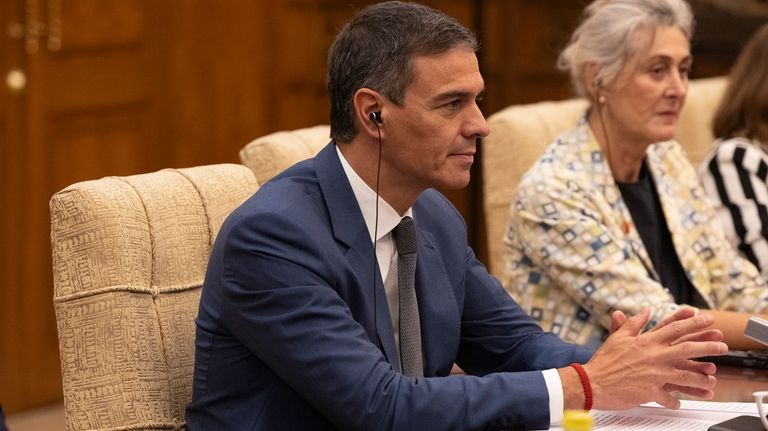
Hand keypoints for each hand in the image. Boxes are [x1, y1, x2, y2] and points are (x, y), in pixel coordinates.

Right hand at [583, 308, 725, 409]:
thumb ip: (633, 323)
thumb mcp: (618, 337)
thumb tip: (645, 311)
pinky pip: (668, 396)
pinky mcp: (651, 391)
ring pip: (684, 374)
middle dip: (707, 346)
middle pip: (686, 348)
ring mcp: (653, 374)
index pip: (673, 328)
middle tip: (722, 345)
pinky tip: (679, 402)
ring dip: (701, 377)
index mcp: (645, 341)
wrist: (592, 382)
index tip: (706, 318)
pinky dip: (675, 400)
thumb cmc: (603, 361)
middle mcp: (653, 356)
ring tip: (712, 378)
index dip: (692, 322)